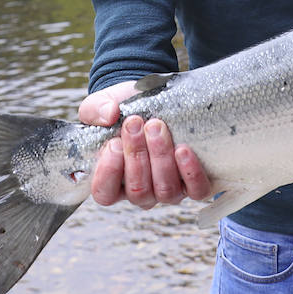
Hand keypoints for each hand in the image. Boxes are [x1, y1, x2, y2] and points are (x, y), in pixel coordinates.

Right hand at [79, 80, 211, 208]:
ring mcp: (168, 191)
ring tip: (156, 128)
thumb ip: (96, 110)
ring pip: (165, 190)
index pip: (105, 193)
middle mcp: (141, 192)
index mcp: (113, 182)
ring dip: (160, 157)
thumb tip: (109, 115)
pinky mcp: (194, 184)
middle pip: (137, 190)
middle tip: (135, 123)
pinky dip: (190, 173)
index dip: (109, 172)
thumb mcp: (103, 105)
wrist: (157, 100)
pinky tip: (183, 150)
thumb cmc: (126, 110)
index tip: (114, 143)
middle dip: (136, 154)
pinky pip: (196, 190)